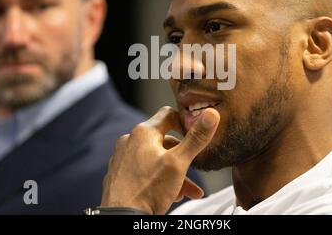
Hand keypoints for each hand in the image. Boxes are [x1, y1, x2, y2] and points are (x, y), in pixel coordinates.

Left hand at [100, 106, 219, 214]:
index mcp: (144, 132)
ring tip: (185, 189)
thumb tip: (211, 115)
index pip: (168, 114)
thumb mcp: (179, 163)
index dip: (184, 122)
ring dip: (174, 172)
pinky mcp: (120, 173)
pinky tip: (170, 193)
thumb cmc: (146, 191)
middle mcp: (130, 141)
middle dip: (182, 156)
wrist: (122, 217)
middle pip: (164, 141)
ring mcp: (123, 157)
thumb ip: (196, 138)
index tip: (194, 133)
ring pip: (156, 159)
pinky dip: (159, 179)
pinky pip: (144, 171)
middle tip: (193, 169)